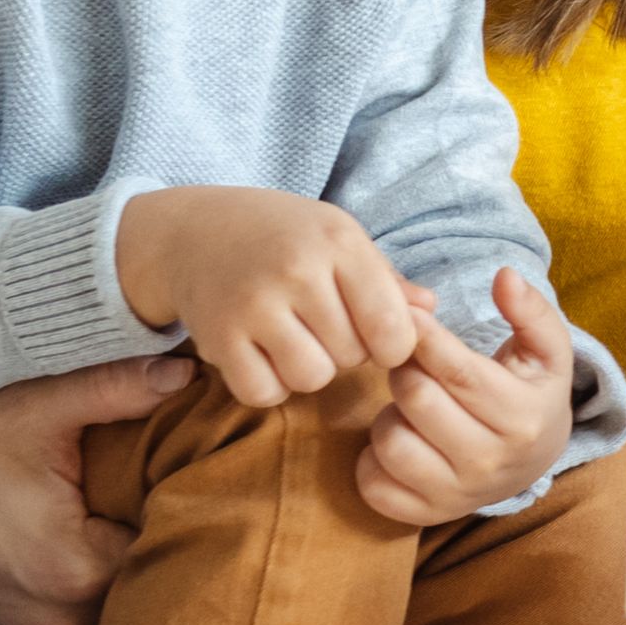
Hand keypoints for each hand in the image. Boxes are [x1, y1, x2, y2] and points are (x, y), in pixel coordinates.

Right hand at [0, 355, 198, 624]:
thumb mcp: (32, 411)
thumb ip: (117, 390)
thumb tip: (190, 370)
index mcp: (77, 573)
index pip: (175, 561)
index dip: (188, 532)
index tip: (187, 508)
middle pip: (147, 615)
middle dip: (162, 583)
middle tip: (162, 541)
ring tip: (124, 581)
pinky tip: (81, 618)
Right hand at [117, 187, 420, 407]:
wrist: (195, 232)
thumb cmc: (285, 238)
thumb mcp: (339, 240)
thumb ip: (387, 281)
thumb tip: (430, 312)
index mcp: (339, 243)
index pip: (392, 326)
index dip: (393, 345)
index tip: (377, 336)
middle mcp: (297, 270)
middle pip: (352, 355)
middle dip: (346, 352)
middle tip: (322, 327)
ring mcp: (253, 305)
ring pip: (311, 378)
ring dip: (309, 371)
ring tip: (296, 340)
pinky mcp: (217, 336)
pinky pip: (263, 392)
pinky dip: (268, 385)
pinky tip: (263, 356)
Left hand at [360, 267, 581, 528]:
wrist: (533, 461)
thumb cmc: (530, 391)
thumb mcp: (546, 349)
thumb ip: (530, 308)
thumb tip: (505, 275)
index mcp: (523, 417)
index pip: (456, 370)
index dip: (423, 337)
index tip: (409, 318)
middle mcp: (491, 462)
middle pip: (416, 399)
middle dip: (405, 370)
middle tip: (410, 362)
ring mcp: (457, 494)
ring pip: (390, 441)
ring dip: (389, 414)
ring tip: (409, 406)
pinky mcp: (425, 515)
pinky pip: (373, 483)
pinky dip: (373, 459)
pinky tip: (400, 439)